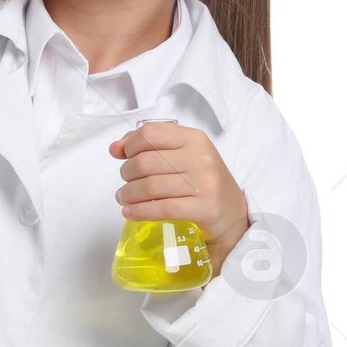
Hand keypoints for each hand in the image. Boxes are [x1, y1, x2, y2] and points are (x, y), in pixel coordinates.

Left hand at [108, 118, 249, 270]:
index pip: (151, 133)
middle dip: (126, 174)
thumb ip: (150, 147)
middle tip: (125, 182)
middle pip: (146, 162)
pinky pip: (162, 209)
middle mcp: (200, 157)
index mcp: (194, 138)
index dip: (130, 145)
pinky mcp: (204, 208)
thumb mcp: (182, 156)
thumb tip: (115, 148)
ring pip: (150, 187)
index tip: (123, 156)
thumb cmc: (202, 180)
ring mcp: (204, 183)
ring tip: (124, 198)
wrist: (231, 211)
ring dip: (129, 195)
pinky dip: (140, 211)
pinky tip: (130, 213)